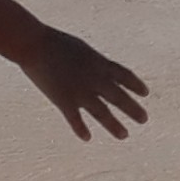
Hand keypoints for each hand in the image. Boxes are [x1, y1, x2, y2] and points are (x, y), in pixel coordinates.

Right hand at [18, 27, 151, 139]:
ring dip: (114, 125)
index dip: (135, 85)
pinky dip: (81, 129)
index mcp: (99, 62)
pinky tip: (87, 138)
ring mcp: (80, 91)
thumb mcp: (80, 49)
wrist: (35, 44)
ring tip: (124, 135)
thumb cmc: (54, 42)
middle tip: (144, 119)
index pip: (124, 75)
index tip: (145, 93)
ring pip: (102, 113)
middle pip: (118, 97)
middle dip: (132, 109)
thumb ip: (91, 62)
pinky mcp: (63, 100)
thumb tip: (99, 70)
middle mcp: (94, 78)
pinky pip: (75, 119)